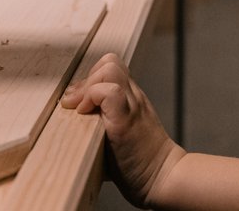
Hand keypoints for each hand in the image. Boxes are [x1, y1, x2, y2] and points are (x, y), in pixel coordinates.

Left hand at [60, 53, 185, 206]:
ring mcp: (132, 105)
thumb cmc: (140, 163)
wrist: (164, 177)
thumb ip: (105, 122)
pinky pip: (109, 91)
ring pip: (109, 68)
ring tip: (81, 109)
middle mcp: (133, 97)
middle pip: (109, 61)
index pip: (111, 67)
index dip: (91, 78)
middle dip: (87, 78)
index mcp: (131, 99)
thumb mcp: (122, 135)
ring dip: (88, 86)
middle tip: (77, 104)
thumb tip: (74, 123)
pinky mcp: (126, 120)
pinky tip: (85, 114)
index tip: (80, 102)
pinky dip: (92, 97)